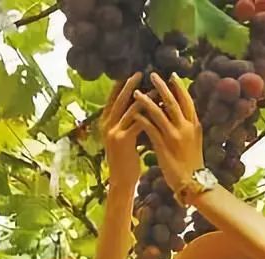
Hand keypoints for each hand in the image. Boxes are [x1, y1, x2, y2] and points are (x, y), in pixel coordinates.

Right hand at [101, 72, 144, 189]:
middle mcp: (106, 125)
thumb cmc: (125, 160)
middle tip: (140, 72)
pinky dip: (149, 113)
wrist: (122, 180)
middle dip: (130, 85)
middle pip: (118, 100)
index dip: (121, 86)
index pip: (113, 99)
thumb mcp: (122, 138)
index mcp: (105, 123)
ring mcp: (113, 132)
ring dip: (143, 97)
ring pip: (129, 109)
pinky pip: (137, 122)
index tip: (132, 73)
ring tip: (154, 87)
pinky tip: (159, 107)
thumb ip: (126, 123)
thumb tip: (136, 108)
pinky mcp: (122, 140)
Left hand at [132, 72, 203, 192]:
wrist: (193, 182)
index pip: (187, 101)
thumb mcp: (195, 141)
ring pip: (160, 112)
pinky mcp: (164, 146)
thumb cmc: (192, 163)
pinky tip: (133, 113)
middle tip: (153, 74)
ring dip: (147, 100)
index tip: (171, 75)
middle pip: (174, 102)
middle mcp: (186, 127)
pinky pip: (151, 128)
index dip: (179, 87)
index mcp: (195, 125)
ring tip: (136, 91)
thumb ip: (189, 126)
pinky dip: (142, 119)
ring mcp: (175, 136)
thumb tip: (183, 114)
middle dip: (163, 87)